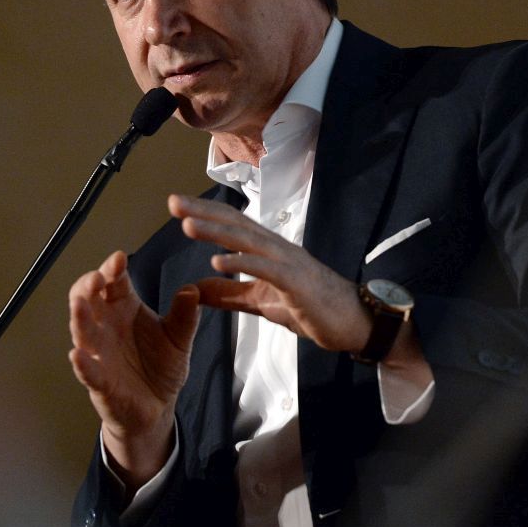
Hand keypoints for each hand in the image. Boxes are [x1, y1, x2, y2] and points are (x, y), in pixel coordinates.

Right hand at [68, 250, 199, 488]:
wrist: (158, 407)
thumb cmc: (161, 366)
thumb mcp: (180, 338)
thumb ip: (186, 316)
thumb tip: (193, 289)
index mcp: (125, 308)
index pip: (113, 282)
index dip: (112, 268)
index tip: (119, 259)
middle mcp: (107, 326)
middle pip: (88, 299)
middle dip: (88, 286)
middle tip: (97, 278)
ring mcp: (100, 353)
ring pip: (83, 332)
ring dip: (79, 318)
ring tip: (80, 306)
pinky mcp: (100, 381)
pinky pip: (88, 371)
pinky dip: (82, 364)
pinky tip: (78, 356)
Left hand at [169, 194, 372, 352]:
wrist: (354, 323)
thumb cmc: (312, 308)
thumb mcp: (261, 302)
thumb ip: (229, 294)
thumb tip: (194, 288)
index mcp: (269, 250)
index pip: (232, 224)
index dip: (205, 212)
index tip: (176, 205)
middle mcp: (277, 249)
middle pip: (235, 223)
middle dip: (203, 212)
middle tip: (173, 202)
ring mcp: (289, 263)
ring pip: (248, 241)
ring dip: (217, 232)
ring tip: (188, 225)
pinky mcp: (297, 283)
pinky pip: (266, 269)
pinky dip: (242, 263)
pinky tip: (218, 262)